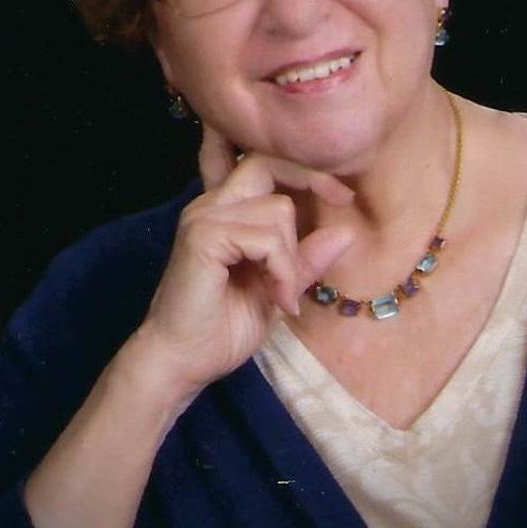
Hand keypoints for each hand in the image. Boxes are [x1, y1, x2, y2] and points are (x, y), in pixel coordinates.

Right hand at [137, 124, 354, 394]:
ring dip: (292, 258)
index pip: (264, 164)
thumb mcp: (278, 289)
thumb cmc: (222, 328)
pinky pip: (265, 239)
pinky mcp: (203, 238)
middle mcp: (211, 205)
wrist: (181, 363)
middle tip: (339, 216)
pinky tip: (278, 300)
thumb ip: (305, 259)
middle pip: (268, 166)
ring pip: (278, 209)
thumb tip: (346, 231)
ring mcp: (204, 218)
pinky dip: (281, 271)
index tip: (343, 196)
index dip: (305, 171)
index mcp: (225, 210)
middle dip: (310, 182)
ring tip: (284, 295)